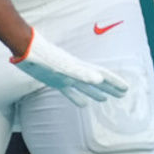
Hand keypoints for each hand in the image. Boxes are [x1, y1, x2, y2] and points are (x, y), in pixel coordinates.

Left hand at [11, 29, 128, 105]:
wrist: (27, 50)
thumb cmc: (45, 57)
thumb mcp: (64, 67)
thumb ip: (81, 74)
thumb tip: (99, 79)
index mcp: (80, 68)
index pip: (102, 75)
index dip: (114, 82)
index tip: (126, 88)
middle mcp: (75, 72)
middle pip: (96, 81)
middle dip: (110, 87)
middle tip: (122, 94)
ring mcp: (66, 76)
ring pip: (85, 86)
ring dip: (96, 93)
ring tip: (105, 99)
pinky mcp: (55, 81)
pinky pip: (70, 92)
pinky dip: (77, 98)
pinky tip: (82, 104)